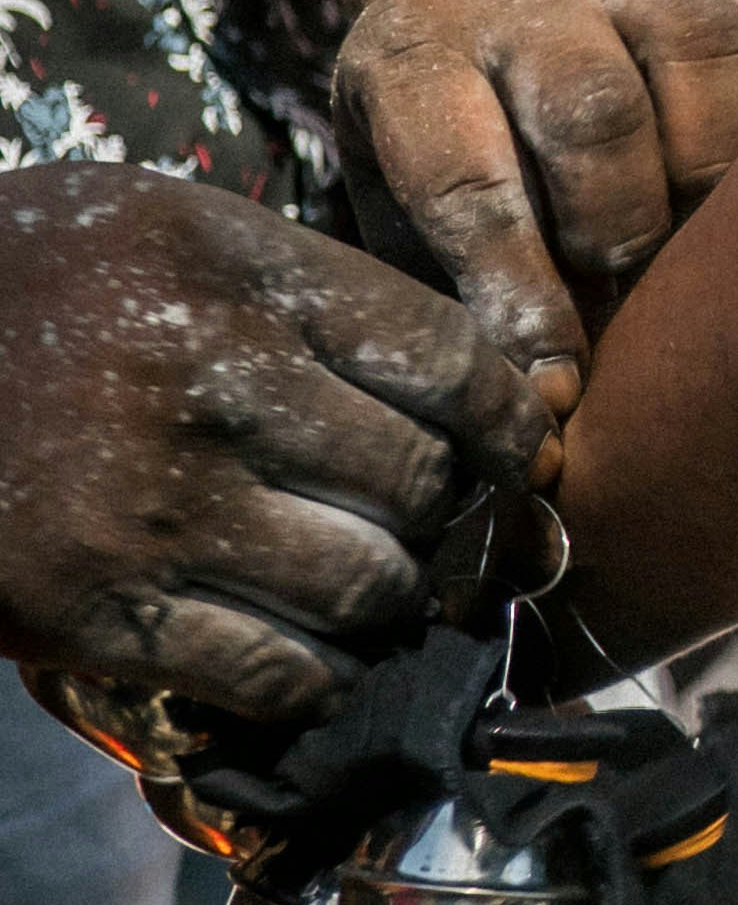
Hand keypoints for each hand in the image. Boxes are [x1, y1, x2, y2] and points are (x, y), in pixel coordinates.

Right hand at [0, 166, 546, 716]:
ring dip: (395, 600)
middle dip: (459, 517)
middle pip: (422, 481)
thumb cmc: (37, 276)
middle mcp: (218, 390)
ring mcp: (157, 510)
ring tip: (385, 587)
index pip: (452, 360)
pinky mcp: (94, 612)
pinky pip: (271, 670)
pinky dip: (316, 674)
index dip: (511, 419)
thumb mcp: (182, 230)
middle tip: (461, 532)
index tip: (521, 447)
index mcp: (251, 280)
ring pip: (368, 585)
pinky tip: (312, 650)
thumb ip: (313, 288)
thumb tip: (466, 369)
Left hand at [333, 0, 737, 411]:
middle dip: (618, 225)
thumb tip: (522, 419)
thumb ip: (447, 294)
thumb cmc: (440, 142)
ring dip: (708, 160)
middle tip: (629, 291)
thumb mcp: (396, 209)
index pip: (469, 185)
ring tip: (702, 230)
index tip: (556, 386)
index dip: (519, 297)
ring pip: (701, 46)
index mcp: (415, 60)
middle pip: (593, 109)